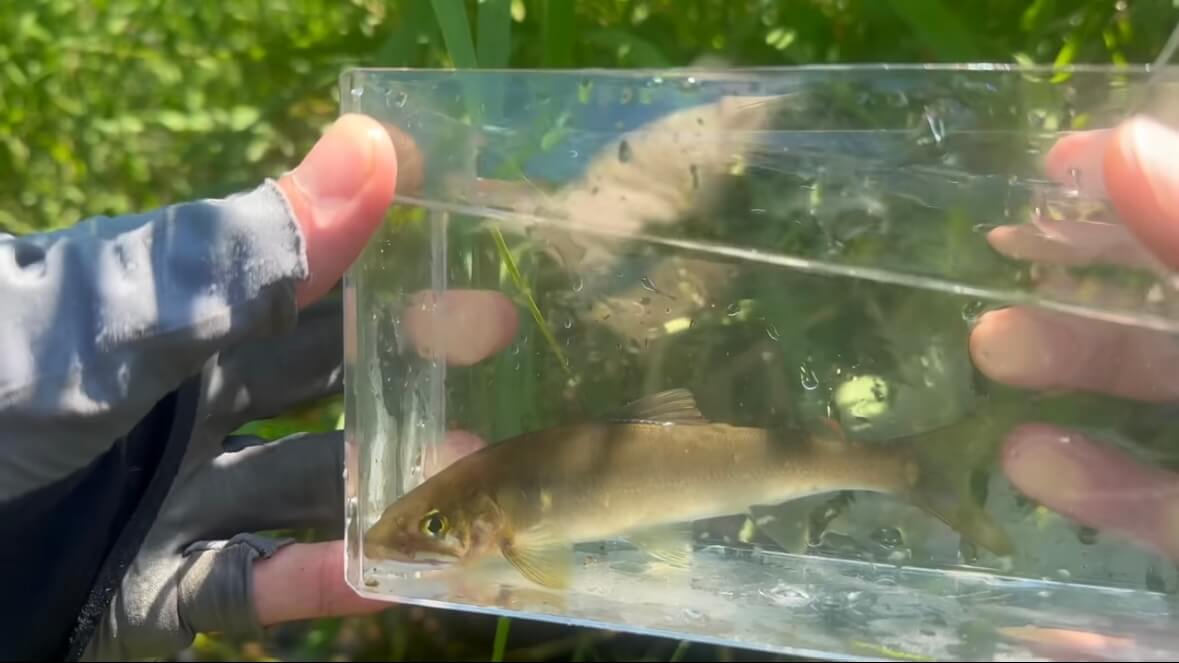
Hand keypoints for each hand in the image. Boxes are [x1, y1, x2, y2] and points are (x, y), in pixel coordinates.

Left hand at [66, 113, 519, 660]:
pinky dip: (311, 589)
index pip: (290, 265)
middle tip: (496, 340)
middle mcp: (170, 395)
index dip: (379, 249)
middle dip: (402, 358)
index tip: (472, 231)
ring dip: (379, 482)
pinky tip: (385, 576)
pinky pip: (239, 591)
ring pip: (294, 489)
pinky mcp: (137, 592)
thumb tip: (377, 147)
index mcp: (153, 307)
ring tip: (472, 467)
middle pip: (311, 374)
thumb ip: (244, 255)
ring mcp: (159, 496)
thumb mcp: (98, 322)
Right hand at [969, 115, 1178, 560]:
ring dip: (1074, 370)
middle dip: (1093, 271)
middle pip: (1176, 313)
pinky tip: (1025, 461)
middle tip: (999, 254)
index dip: (1139, 192)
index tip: (1055, 163)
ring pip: (1170, 402)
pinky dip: (1101, 486)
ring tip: (985, 350)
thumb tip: (1125, 143)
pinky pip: (1171, 511)